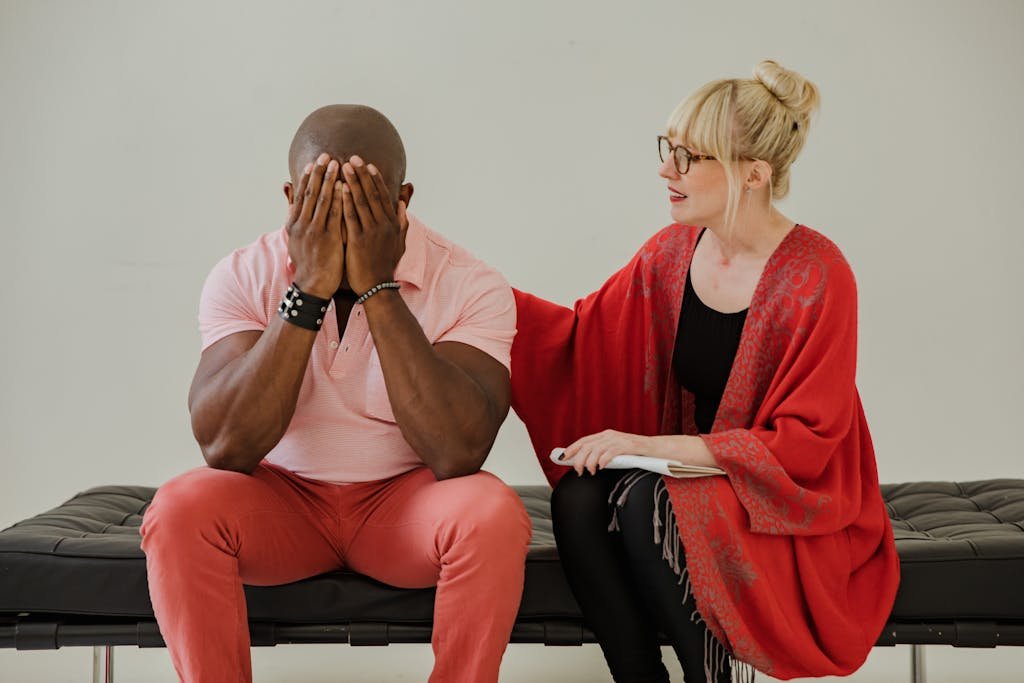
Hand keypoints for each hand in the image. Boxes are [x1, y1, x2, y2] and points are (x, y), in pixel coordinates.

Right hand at [287, 153, 344, 298]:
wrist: (312, 285)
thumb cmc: (308, 263)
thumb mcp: (295, 239)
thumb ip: (295, 219)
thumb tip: (290, 203)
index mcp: (294, 224)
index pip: (301, 196)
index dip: (307, 178)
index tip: (313, 162)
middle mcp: (302, 224)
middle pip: (311, 193)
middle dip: (319, 173)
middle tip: (326, 155)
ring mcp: (314, 231)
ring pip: (322, 200)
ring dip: (329, 180)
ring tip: (336, 164)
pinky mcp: (327, 238)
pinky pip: (334, 214)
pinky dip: (339, 199)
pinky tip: (345, 187)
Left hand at [341, 155, 408, 295]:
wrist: (378, 287)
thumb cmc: (385, 266)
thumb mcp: (399, 243)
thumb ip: (401, 222)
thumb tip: (402, 204)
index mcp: (392, 224)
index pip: (384, 196)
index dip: (376, 179)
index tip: (369, 165)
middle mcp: (383, 225)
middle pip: (372, 194)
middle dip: (362, 174)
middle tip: (353, 158)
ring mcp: (371, 232)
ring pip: (361, 202)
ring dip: (353, 182)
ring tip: (344, 167)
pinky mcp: (358, 241)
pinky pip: (351, 217)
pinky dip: (345, 201)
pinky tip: (339, 189)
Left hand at [563, 430, 655, 475]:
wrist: (656, 449)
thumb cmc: (636, 453)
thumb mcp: (616, 451)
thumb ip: (603, 454)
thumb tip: (586, 464)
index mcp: (605, 435)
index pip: (584, 440)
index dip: (572, 448)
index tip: (563, 457)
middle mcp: (610, 435)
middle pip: (588, 445)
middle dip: (579, 459)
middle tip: (579, 471)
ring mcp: (619, 439)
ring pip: (597, 449)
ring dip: (590, 462)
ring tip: (591, 471)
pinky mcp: (628, 445)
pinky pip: (611, 452)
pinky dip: (604, 460)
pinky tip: (601, 467)